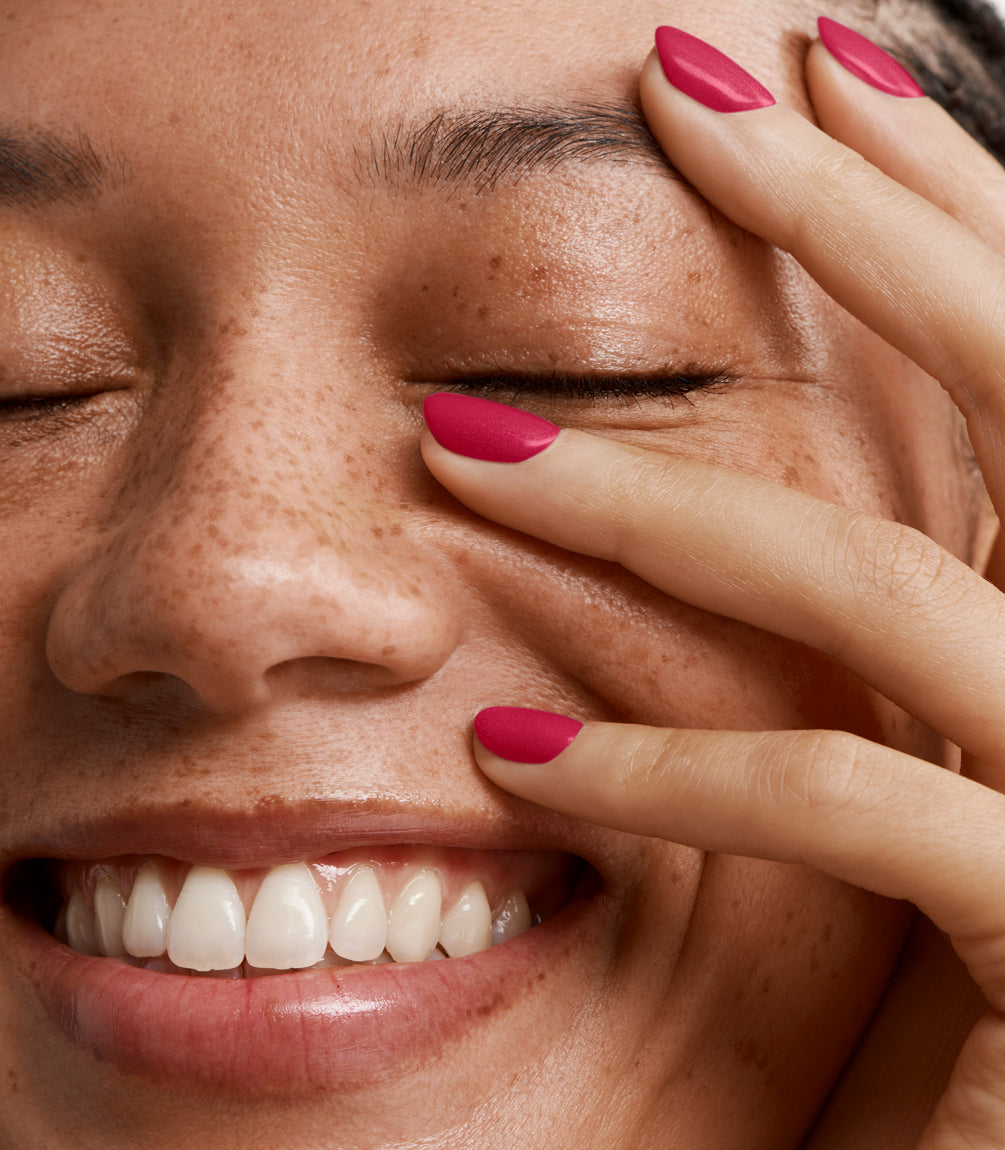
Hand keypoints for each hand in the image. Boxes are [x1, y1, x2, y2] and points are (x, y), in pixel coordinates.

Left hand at [421, 20, 1004, 1148]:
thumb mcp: (946, 747)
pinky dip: (672, 773)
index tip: (810, 76)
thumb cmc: (979, 976)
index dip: (937, 195)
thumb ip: (898, 616)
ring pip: (885, 591)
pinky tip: (513, 760)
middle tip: (683, 87)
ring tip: (458, 454)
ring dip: (656, 511)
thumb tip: (780, 470)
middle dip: (853, 217)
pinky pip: (853, 806)